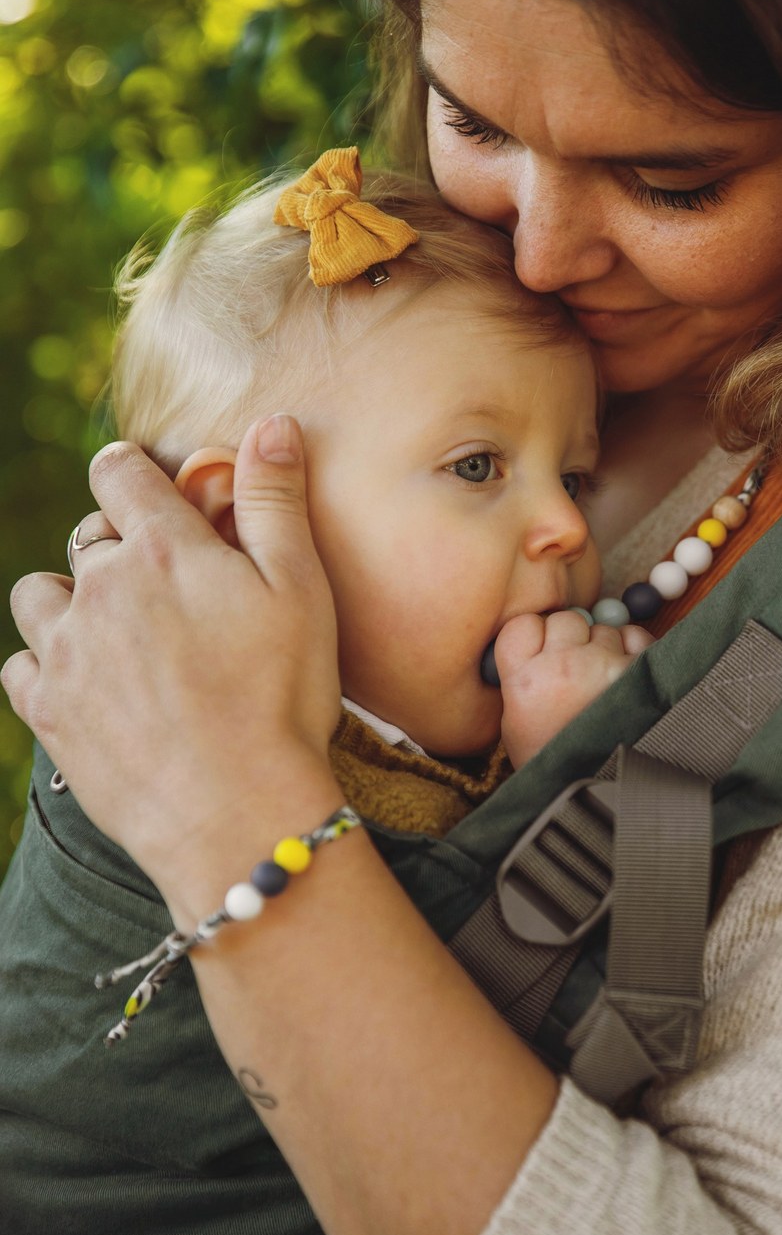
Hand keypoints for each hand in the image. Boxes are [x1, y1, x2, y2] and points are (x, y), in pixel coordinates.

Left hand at [2, 415, 341, 890]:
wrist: (236, 812)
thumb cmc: (282, 696)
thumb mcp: (300, 588)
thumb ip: (275, 500)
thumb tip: (272, 423)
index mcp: (163, 549)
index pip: (119, 472)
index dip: (131, 470)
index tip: (146, 488)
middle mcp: (100, 588)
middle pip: (88, 538)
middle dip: (120, 548)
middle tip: (167, 589)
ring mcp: (65, 652)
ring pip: (40, 594)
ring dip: (71, 601)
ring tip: (117, 633)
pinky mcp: (48, 711)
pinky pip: (19, 665)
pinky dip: (46, 664)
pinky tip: (90, 682)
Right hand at [496, 609, 651, 767]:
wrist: (599, 793)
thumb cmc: (555, 759)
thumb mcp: (516, 720)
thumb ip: (524, 670)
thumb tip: (546, 632)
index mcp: (525, 680)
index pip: (525, 624)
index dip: (536, 634)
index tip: (542, 650)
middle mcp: (563, 666)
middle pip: (566, 620)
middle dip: (571, 638)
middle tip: (574, 670)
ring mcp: (604, 666)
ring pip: (603, 627)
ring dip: (603, 646)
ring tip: (601, 685)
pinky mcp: (640, 671)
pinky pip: (636, 636)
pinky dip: (632, 649)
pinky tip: (623, 677)